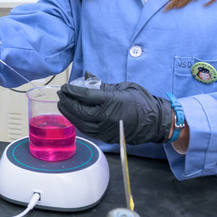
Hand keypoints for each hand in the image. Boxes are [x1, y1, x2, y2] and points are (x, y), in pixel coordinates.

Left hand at [57, 82, 171, 143]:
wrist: (155, 122)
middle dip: (67, 102)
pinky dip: (78, 123)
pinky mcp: (106, 137)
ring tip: (63, 105)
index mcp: (112, 101)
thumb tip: (87, 79)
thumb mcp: (123, 87)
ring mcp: (106, 129)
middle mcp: (106, 117)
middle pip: (79, 111)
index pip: (85, 96)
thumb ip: (103, 86)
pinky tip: (74, 117)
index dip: (72, 91)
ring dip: (69, 114)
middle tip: (61, 95)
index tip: (65, 87)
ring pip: (81, 123)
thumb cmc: (142, 102)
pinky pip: (87, 131)